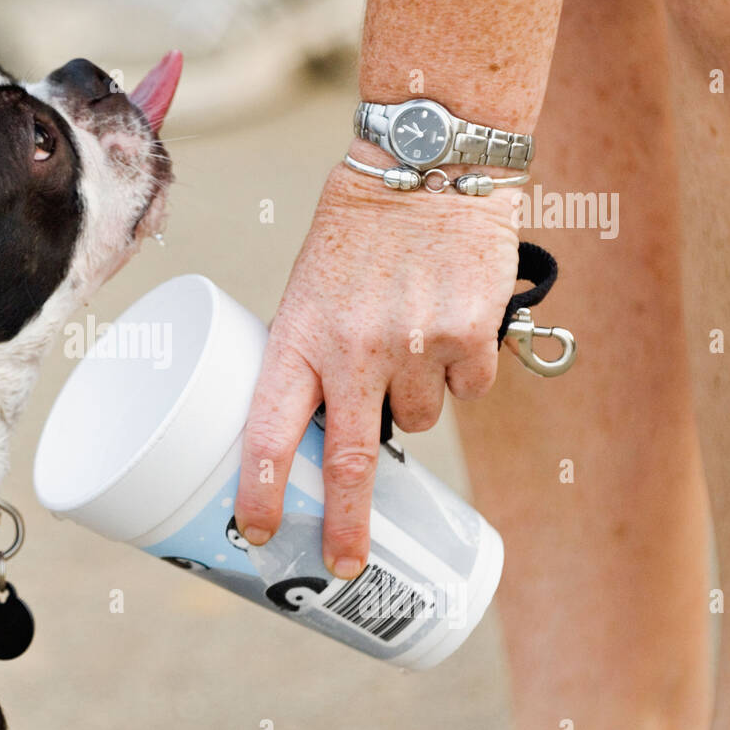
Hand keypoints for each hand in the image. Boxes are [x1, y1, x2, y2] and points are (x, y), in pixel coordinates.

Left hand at [233, 159, 519, 577]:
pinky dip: (458, 374)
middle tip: (347, 566)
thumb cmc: (357, 229)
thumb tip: (323, 425)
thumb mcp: (310, 290)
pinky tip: (447, 325)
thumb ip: (312, 353)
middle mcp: (355, 349)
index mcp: (300, 335)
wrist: (430, 163)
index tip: (256, 531)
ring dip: (411, 403)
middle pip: (349, 462)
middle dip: (348, 525)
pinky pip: (466, 391)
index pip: (269, 428)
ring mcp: (418, 346)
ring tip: (406, 341)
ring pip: (418, 422)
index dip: (260, 488)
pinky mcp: (473, 338)